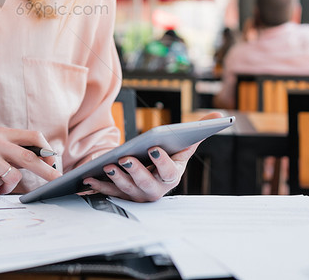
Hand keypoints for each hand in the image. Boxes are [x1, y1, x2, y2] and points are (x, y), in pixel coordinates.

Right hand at [0, 127, 60, 194]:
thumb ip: (16, 154)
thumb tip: (46, 160)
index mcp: (2, 134)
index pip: (33, 136)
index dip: (46, 150)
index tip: (53, 163)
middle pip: (29, 156)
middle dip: (46, 171)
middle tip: (57, 180)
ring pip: (13, 176)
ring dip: (8, 187)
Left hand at [81, 112, 223, 201]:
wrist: (152, 169)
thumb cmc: (169, 153)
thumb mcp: (182, 141)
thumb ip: (199, 129)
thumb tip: (219, 115)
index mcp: (173, 175)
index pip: (170, 171)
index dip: (162, 161)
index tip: (153, 148)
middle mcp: (157, 188)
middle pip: (147, 184)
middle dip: (136, 172)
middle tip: (125, 159)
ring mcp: (139, 193)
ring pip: (127, 189)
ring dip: (116, 179)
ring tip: (108, 164)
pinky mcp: (122, 194)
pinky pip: (110, 192)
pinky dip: (99, 185)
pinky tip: (89, 177)